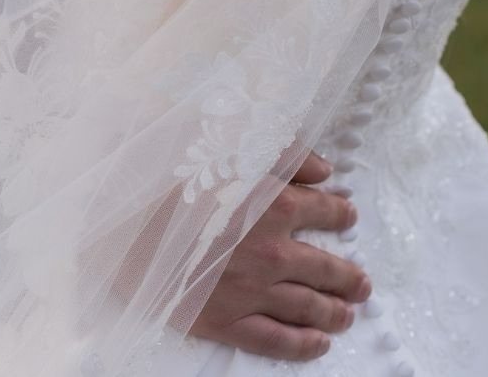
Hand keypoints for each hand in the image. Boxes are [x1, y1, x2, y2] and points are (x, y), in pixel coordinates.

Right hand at [187, 153, 370, 361]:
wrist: (125, 221)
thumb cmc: (174, 175)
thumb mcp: (231, 143)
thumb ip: (285, 152)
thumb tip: (325, 170)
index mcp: (274, 205)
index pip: (323, 211)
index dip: (339, 214)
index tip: (347, 217)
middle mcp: (272, 252)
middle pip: (324, 268)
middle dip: (347, 276)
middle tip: (362, 283)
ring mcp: (252, 291)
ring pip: (307, 307)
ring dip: (333, 311)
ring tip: (348, 314)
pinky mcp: (226, 321)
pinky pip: (274, 340)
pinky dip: (302, 345)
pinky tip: (318, 344)